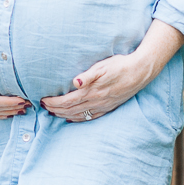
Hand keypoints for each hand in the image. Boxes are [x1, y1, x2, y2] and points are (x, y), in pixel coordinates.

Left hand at [41, 19, 183, 121]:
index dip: (54, 102)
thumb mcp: (103, 66)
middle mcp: (96, 102)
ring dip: (64, 115)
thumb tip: (74, 82)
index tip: (43, 100)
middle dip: (55, 109)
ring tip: (53, 113)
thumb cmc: (120, 65)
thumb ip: (88, 75)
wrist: (140, 71)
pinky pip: (90, 117)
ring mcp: (103, 106)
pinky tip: (72, 118)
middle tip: (43, 107)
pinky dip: (78, 119)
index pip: (67, 101)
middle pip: (70, 110)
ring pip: (79, 115)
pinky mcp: (109, 107)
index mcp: (92, 92)